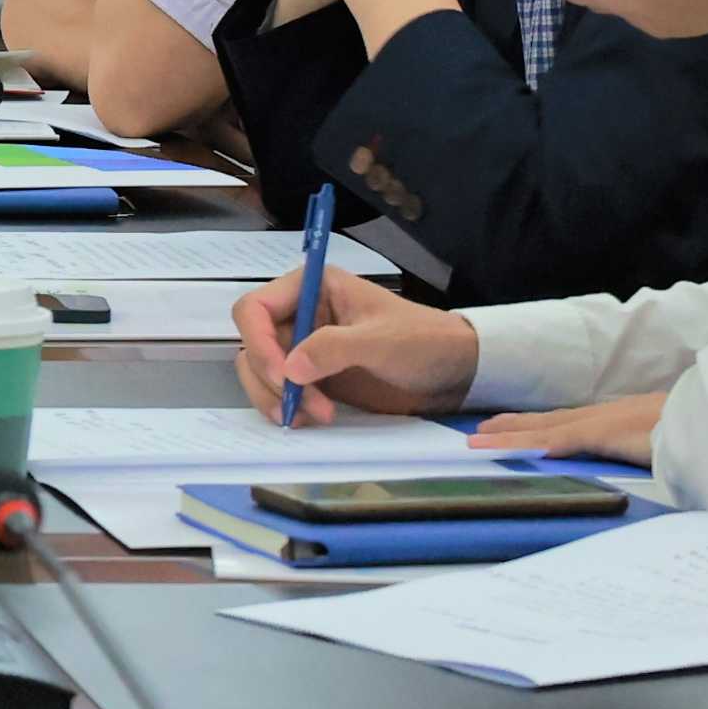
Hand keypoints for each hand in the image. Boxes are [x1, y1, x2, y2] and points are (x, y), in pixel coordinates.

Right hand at [231, 274, 478, 421]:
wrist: (454, 371)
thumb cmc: (422, 341)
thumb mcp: (382, 341)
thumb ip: (334, 348)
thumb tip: (290, 368)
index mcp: (311, 288)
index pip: (255, 309)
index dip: (258, 341)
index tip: (282, 375)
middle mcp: (299, 314)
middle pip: (253, 344)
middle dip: (270, 378)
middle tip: (300, 406)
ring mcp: (304, 347)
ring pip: (260, 371)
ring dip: (275, 398)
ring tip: (311, 418)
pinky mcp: (313, 376)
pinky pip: (280, 391)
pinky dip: (285, 407)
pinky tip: (308, 420)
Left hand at [473, 392, 665, 464]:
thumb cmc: (706, 434)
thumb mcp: (676, 445)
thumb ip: (656, 453)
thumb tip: (653, 464)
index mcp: (623, 419)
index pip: (572, 423)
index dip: (540, 426)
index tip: (511, 428)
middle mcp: (610, 415)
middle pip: (552, 421)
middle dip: (515, 427)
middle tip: (480, 432)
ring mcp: (609, 421)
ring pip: (550, 429)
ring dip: (514, 435)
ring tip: (479, 440)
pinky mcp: (612, 433)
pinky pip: (567, 440)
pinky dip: (539, 444)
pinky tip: (515, 447)